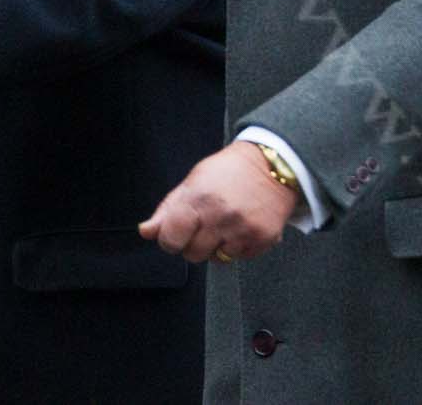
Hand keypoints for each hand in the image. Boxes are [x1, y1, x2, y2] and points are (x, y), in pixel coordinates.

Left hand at [139, 141, 297, 262]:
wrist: (275, 163)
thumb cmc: (230, 170)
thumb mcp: (194, 181)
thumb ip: (168, 209)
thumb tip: (146, 232)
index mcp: (199, 199)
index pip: (170, 240)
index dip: (170, 238)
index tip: (178, 231)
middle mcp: (221, 216)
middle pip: (192, 255)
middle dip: (195, 243)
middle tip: (208, 223)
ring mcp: (243, 229)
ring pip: (217, 259)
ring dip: (219, 246)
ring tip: (228, 223)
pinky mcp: (263, 237)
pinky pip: (241, 257)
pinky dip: (240, 245)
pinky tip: (245, 225)